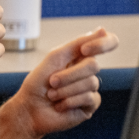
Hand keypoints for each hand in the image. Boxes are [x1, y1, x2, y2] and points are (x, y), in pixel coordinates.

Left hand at [4, 27, 119, 138]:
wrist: (29, 108)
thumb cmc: (38, 82)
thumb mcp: (56, 56)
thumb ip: (79, 43)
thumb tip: (103, 29)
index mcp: (82, 56)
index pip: (108, 43)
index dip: (102, 44)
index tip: (84, 50)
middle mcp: (88, 71)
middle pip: (93, 65)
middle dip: (69, 74)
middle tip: (52, 81)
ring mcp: (91, 89)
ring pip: (91, 83)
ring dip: (66, 89)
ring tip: (52, 95)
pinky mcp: (90, 106)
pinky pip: (90, 98)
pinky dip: (70, 101)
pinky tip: (60, 105)